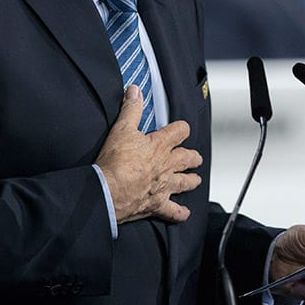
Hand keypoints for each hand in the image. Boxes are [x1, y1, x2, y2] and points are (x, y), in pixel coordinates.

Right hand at [94, 85, 202, 223]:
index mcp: (159, 145)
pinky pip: (172, 211)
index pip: (180, 131)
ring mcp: (163, 185)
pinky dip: (179, 213)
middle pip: (187, 158)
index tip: (182, 129)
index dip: (182, 128)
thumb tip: (135, 91)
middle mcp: (166, 166)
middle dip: (192, 156)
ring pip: (184, 182)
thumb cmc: (115, 161)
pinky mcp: (156, 204)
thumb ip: (131, 109)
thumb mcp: (121, 128)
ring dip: (191, 180)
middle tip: (194, 157)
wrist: (109, 189)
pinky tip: (184, 213)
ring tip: (195, 179)